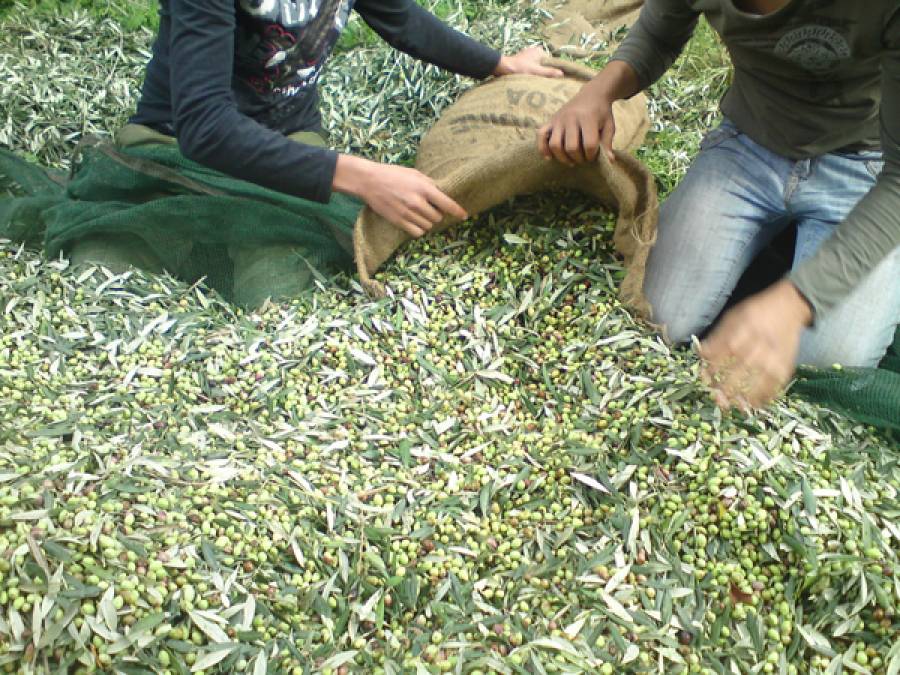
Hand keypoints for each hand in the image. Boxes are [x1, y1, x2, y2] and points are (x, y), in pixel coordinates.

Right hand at [333, 155, 466, 237]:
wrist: (368, 181)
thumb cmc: (392, 174)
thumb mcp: (414, 173)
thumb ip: (429, 184)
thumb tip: (443, 193)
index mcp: (423, 188)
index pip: (447, 204)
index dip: (457, 211)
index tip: (464, 216)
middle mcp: (417, 202)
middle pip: (437, 217)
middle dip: (436, 214)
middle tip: (430, 208)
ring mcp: (407, 213)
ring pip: (428, 226)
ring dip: (427, 222)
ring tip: (420, 213)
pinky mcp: (399, 221)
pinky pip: (417, 232)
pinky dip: (419, 229)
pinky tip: (414, 221)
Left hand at [493, 46, 563, 78]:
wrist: (503, 68)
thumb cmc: (520, 68)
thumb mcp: (536, 71)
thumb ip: (549, 72)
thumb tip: (562, 74)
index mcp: (540, 51)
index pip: (551, 61)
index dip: (552, 70)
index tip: (553, 79)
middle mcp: (534, 50)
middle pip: (544, 63)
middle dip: (544, 71)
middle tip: (545, 81)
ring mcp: (528, 55)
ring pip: (537, 65)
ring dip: (537, 73)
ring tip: (537, 80)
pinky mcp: (522, 60)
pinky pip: (531, 66)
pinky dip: (531, 72)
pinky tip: (530, 78)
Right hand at [537, 85, 615, 165]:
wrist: (592, 94)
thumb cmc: (602, 113)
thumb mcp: (609, 126)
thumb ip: (607, 143)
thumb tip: (610, 161)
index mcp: (588, 118)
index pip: (589, 144)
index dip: (592, 155)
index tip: (594, 156)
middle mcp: (571, 118)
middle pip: (571, 147)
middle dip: (578, 158)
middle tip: (583, 159)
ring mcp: (559, 119)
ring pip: (555, 145)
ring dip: (562, 157)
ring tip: (570, 160)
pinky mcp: (551, 120)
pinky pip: (541, 135)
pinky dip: (543, 148)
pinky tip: (549, 157)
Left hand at [700, 279, 813, 410]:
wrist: (790, 306)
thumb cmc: (756, 312)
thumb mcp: (733, 316)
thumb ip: (717, 335)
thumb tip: (701, 353)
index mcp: (745, 328)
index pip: (728, 349)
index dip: (715, 364)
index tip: (704, 377)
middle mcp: (761, 342)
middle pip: (744, 366)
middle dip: (729, 384)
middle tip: (717, 398)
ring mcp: (776, 354)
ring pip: (762, 378)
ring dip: (748, 395)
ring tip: (735, 406)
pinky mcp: (786, 362)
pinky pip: (778, 382)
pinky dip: (767, 395)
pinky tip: (755, 405)